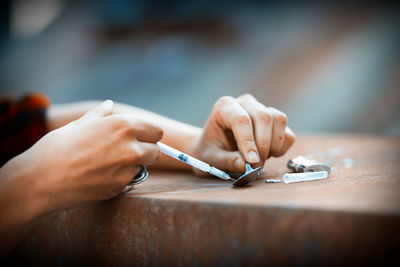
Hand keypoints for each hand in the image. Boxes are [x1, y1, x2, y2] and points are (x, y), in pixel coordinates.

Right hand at [20, 100, 162, 213]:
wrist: (40, 181)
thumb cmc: (57, 148)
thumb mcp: (79, 125)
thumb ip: (100, 115)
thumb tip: (110, 105)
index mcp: (125, 126)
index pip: (157, 131)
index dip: (149, 134)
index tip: (140, 136)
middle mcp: (132, 148)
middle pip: (156, 151)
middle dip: (145, 150)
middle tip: (125, 150)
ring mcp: (128, 171)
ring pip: (143, 167)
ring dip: (133, 165)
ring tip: (107, 163)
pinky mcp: (120, 188)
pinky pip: (129, 181)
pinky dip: (121, 178)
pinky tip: (100, 175)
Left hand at [191, 94, 294, 173]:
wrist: (214, 147)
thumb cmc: (210, 150)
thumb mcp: (211, 159)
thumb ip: (227, 161)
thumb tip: (245, 166)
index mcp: (224, 107)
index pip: (241, 119)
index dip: (248, 141)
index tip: (251, 162)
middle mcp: (244, 103)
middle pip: (264, 117)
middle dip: (263, 145)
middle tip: (256, 166)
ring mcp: (261, 109)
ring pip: (279, 120)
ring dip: (274, 145)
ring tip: (260, 160)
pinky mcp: (274, 121)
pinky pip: (288, 132)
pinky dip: (282, 147)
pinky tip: (268, 155)